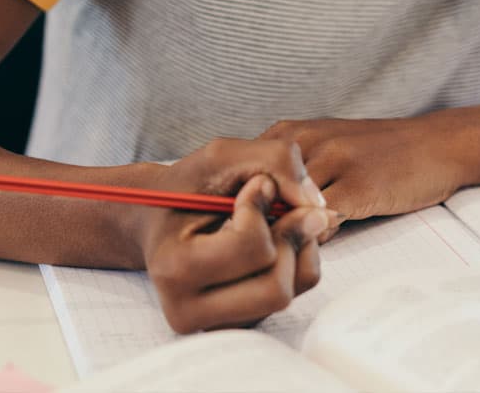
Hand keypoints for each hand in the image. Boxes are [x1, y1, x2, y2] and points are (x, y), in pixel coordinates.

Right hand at [129, 138, 332, 333]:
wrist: (160, 218)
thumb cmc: (188, 186)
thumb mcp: (222, 156)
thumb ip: (274, 162)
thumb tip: (319, 208)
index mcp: (174, 270)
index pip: (252, 249)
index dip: (262, 205)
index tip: (251, 185)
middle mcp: (190, 311)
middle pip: (276, 287)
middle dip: (288, 235)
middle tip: (277, 203)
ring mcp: (216, 323)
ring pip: (289, 292)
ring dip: (296, 246)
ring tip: (276, 219)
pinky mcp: (240, 322)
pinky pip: (293, 293)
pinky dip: (296, 258)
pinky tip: (275, 237)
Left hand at [258, 116, 467, 231]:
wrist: (435, 144)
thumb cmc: (376, 152)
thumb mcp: (325, 146)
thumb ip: (287, 171)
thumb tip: (248, 211)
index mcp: (291, 133)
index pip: (240, 173)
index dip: (235, 207)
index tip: (238, 230)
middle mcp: (305, 141)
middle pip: (254, 192)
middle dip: (250, 223)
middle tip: (254, 249)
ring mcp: (332, 161)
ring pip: (283, 209)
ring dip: (281, 235)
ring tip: (288, 248)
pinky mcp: (358, 185)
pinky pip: (318, 221)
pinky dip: (313, 238)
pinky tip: (320, 241)